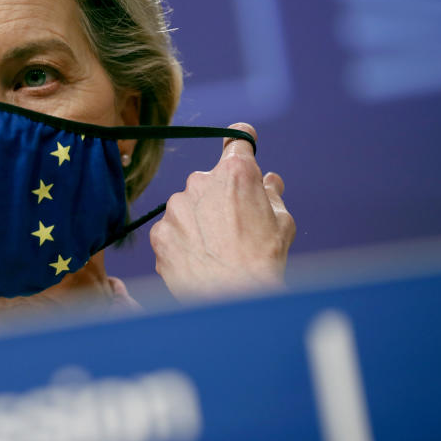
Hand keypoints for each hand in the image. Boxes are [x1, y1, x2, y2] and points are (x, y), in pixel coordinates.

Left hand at [149, 123, 294, 300]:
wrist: (234, 300)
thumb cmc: (264, 260)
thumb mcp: (281, 222)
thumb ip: (271, 194)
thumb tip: (269, 180)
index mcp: (236, 172)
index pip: (237, 141)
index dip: (241, 141)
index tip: (240, 141)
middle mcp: (201, 181)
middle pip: (210, 182)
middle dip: (220, 199)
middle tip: (234, 228)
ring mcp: (176, 207)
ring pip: (188, 208)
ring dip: (199, 222)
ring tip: (216, 252)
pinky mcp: (160, 232)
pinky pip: (172, 231)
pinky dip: (183, 243)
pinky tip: (199, 261)